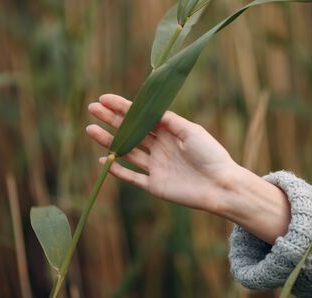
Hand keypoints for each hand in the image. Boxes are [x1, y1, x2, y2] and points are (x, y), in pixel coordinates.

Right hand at [87, 94, 290, 243]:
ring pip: (127, 151)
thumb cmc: (210, 154)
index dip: (122, 107)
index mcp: (169, 132)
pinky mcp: (155, 185)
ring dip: (109, 141)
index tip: (104, 98)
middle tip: (92, 109)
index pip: (141, 117)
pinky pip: (132, 177)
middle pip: (130, 131)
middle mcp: (159, 147)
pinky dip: (118, 170)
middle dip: (110, 120)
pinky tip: (105, 161)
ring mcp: (156, 166)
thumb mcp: (190, 130)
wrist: (221, 185)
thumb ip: (169, 121)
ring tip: (90, 129)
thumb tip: (149, 109)